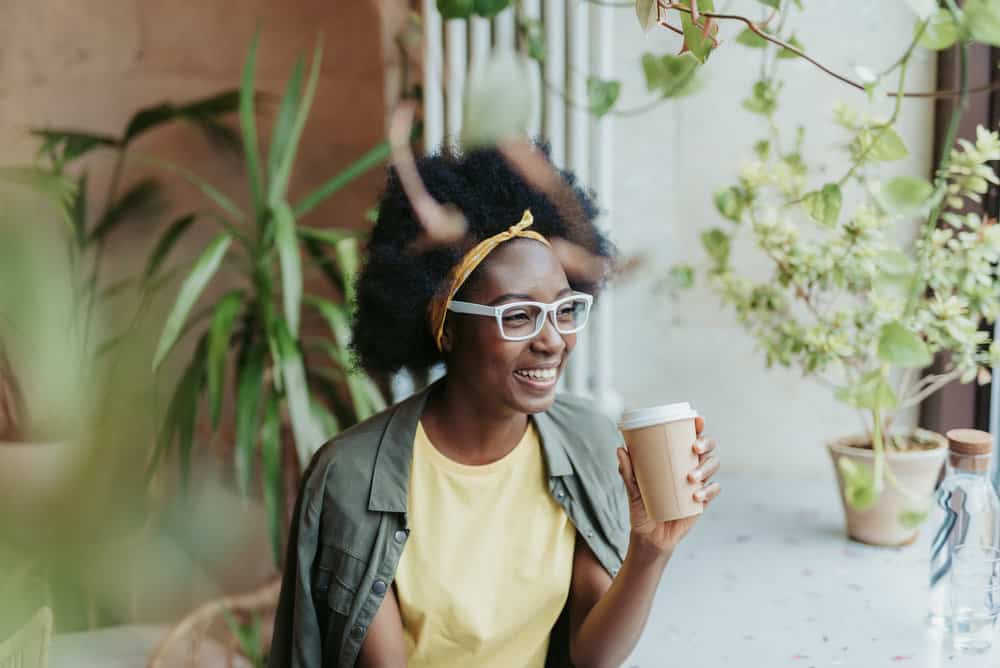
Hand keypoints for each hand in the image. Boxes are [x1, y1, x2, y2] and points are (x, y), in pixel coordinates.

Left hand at [615, 416, 720, 555]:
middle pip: (708, 449)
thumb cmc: (641, 508)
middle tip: (694, 448)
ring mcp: (698, 484)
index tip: (697, 420)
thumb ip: (627, 471)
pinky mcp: (703, 501)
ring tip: (691, 478)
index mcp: (675, 459)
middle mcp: (690, 467)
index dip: (698, 426)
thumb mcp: (632, 489)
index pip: (690, 437)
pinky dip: (709, 490)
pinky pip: (713, 490)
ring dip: (706, 468)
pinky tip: (697, 496)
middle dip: (706, 443)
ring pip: (713, 466)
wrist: (649, 537)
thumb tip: (620, 449)